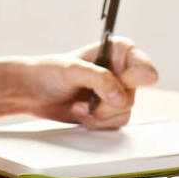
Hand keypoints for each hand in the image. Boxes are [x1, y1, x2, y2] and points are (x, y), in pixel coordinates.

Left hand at [0, 37, 157, 129]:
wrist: (32, 93)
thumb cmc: (49, 72)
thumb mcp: (72, 70)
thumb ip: (99, 79)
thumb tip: (121, 97)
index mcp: (120, 52)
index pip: (145, 69)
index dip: (132, 80)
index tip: (113, 83)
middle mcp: (123, 72)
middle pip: (133, 96)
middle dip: (107, 102)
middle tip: (87, 98)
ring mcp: (117, 93)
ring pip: (124, 113)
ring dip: (98, 114)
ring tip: (78, 105)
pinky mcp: (109, 112)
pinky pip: (115, 125)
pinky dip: (96, 123)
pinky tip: (80, 112)